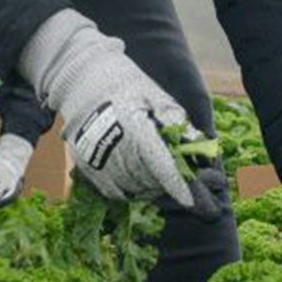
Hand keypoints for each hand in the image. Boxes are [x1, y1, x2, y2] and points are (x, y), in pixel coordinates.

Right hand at [18, 9, 215, 218]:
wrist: (83, 81)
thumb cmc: (126, 86)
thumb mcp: (155, 96)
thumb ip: (175, 121)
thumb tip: (197, 145)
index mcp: (135, 128)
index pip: (160, 165)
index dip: (176, 185)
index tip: (190, 200)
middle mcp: (115, 147)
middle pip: (148, 180)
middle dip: (166, 184)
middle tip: (178, 181)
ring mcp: (97, 159)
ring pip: (132, 188)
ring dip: (150, 188)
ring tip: (159, 179)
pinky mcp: (86, 166)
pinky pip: (114, 191)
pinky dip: (130, 191)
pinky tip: (139, 182)